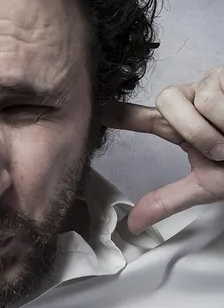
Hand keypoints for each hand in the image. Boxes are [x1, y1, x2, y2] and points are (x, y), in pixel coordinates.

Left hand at [101, 66, 223, 233]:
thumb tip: (133, 224)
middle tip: (221, 149)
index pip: (143, 116)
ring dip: (219, 129)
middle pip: (165, 103)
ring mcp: (211, 83)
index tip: (95, 110)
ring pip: (195, 102)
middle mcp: (192, 100)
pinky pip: (215, 95)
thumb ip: (169, 200)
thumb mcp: (208, 184)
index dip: (118, 111)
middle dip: (194, 132)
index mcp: (181, 125)